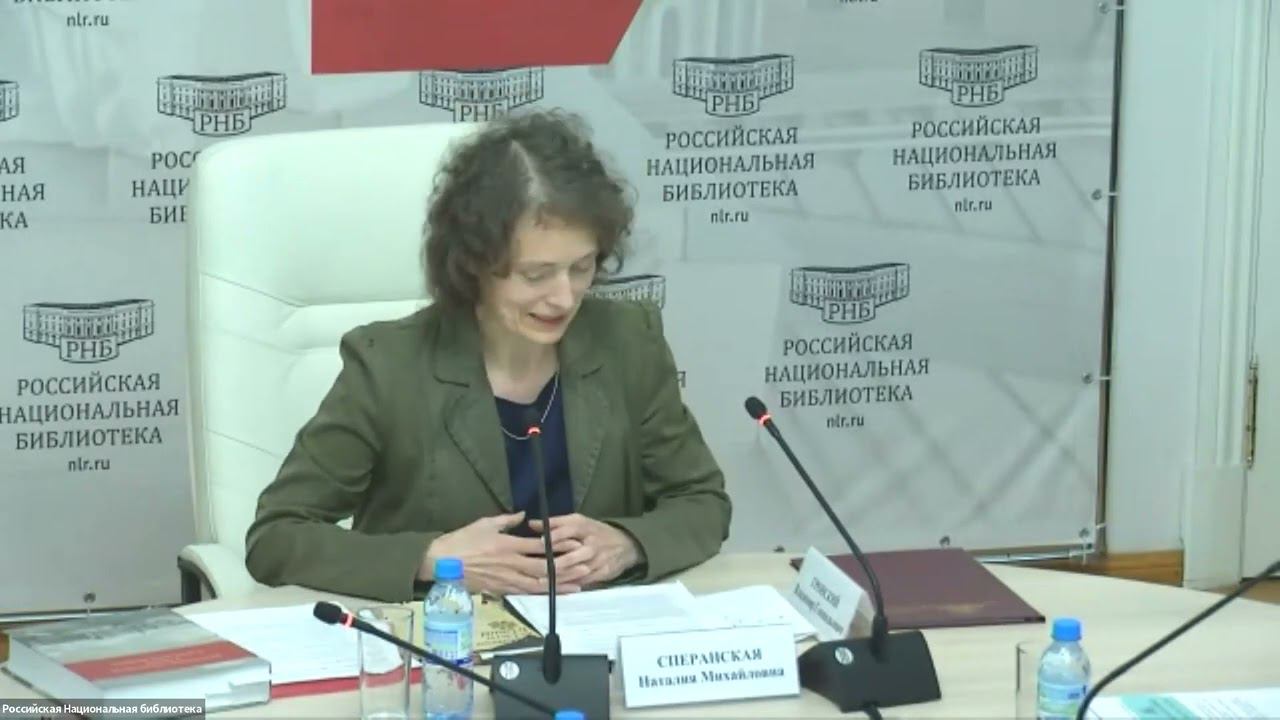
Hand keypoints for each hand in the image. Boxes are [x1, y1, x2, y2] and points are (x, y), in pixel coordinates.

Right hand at [421, 511, 582, 595]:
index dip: (559, 546)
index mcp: (508, 546)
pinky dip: (541, 593)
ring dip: (559, 585)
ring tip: (578, 586)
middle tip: (586, 567)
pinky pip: (524, 593)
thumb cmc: (461, 541)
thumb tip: (524, 515)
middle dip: (567, 568)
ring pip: (538, 584)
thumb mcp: (484, 524)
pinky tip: (553, 595)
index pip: (540, 547)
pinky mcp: (500, 590)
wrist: (441, 564)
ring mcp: (506, 579)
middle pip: (544, 568)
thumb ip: (507, 520)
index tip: (576, 544)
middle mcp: (511, 564)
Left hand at [528, 514, 641, 589]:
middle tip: (538, 569)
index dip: (555, 536)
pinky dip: (570, 584)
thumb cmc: (594, 532)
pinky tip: (557, 588)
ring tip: (542, 581)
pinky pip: (584, 580)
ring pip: (577, 571)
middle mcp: (591, 544)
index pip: (569, 530)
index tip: (540, 541)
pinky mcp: (602, 573)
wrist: (625, 545)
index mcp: (585, 528)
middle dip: (556, 563)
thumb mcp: (578, 522)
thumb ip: (555, 523)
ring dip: (560, 577)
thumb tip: (531, 523)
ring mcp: (597, 560)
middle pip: (572, 555)